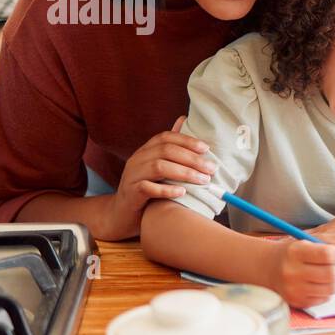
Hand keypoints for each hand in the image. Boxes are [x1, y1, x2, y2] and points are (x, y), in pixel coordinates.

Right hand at [103, 117, 215, 239]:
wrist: (122, 215)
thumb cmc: (146, 189)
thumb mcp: (158, 167)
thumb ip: (170, 147)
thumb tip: (182, 119)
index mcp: (145, 151)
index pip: (166, 137)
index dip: (187, 141)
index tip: (206, 149)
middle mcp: (137, 159)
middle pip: (166, 151)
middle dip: (192, 158)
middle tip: (211, 169)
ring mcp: (132, 175)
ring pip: (158, 167)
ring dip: (185, 173)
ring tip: (203, 180)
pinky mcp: (130, 193)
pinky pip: (147, 187)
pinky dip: (166, 189)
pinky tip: (182, 192)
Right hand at [268, 225, 334, 309]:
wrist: (267, 267)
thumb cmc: (295, 251)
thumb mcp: (313, 240)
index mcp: (295, 252)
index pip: (327, 254)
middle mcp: (292, 272)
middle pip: (332, 274)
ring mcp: (293, 289)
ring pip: (331, 288)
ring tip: (334, 271)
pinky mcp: (297, 302)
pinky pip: (324, 298)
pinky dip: (329, 289)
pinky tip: (323, 281)